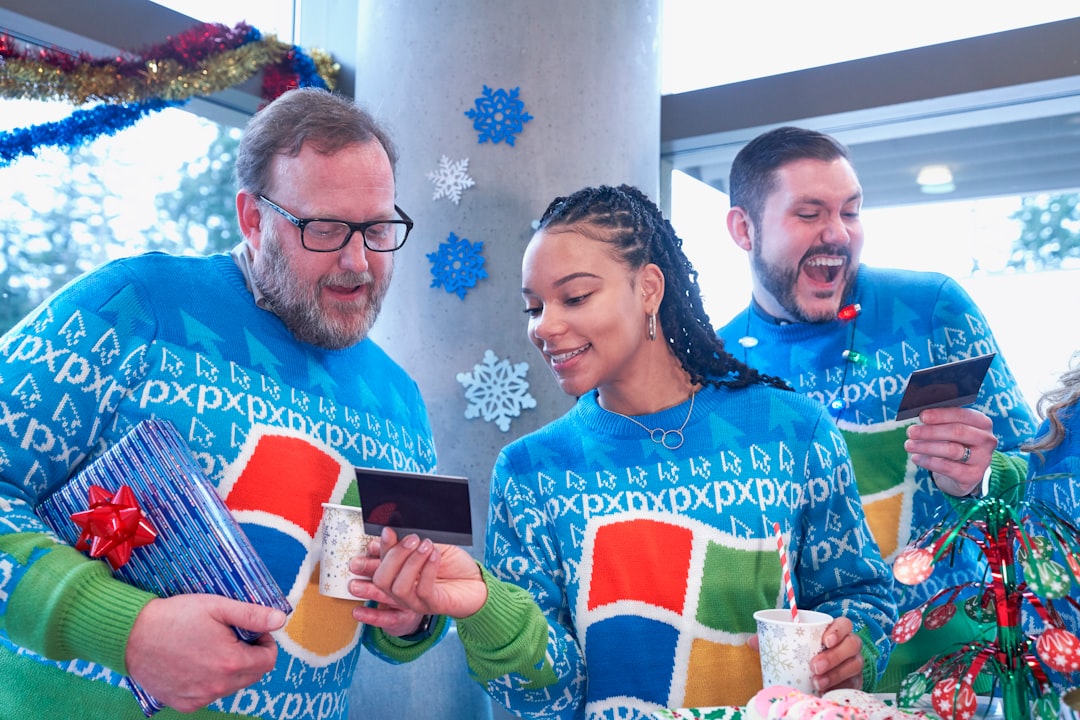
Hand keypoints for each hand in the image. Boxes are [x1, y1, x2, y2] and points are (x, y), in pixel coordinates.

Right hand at [126, 594, 284, 712]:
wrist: (131, 635)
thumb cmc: (175, 616)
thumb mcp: (218, 606)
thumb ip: (252, 615)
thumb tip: (281, 620)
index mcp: (231, 663)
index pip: (268, 661)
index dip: (265, 644)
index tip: (252, 632)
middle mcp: (217, 687)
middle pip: (252, 675)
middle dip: (251, 656)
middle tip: (233, 637)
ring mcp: (200, 698)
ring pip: (232, 686)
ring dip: (231, 669)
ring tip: (212, 647)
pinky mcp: (183, 704)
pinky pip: (209, 695)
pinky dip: (210, 681)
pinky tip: (197, 662)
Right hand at [349, 528, 486, 628]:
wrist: (477, 582)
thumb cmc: (455, 565)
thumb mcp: (434, 547)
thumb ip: (416, 541)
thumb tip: (398, 529)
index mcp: (399, 575)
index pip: (380, 564)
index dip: (382, 547)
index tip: (389, 530)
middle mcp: (402, 590)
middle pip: (382, 579)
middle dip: (394, 555)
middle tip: (412, 538)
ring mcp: (415, 601)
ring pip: (399, 587)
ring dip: (411, 562)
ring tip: (427, 545)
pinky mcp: (432, 605)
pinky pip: (423, 590)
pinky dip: (428, 569)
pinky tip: (435, 555)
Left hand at [746, 617, 861, 692]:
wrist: (814, 675)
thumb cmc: (803, 652)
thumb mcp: (790, 644)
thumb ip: (773, 639)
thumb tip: (751, 641)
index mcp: (835, 630)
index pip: (844, 624)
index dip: (838, 630)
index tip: (824, 640)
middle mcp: (849, 645)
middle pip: (851, 645)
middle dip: (834, 656)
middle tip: (814, 666)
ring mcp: (854, 663)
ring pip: (854, 666)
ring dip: (835, 675)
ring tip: (816, 682)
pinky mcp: (855, 682)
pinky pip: (853, 685)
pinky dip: (840, 688)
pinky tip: (826, 691)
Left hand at [903, 407, 996, 495]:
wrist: (963, 472)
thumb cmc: (954, 443)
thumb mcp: (952, 429)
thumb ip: (941, 420)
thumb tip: (920, 415)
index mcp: (983, 423)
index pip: (963, 415)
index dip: (941, 415)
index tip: (922, 416)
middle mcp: (987, 440)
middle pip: (957, 432)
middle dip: (931, 431)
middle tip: (911, 432)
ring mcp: (982, 459)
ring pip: (952, 450)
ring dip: (926, 446)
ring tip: (909, 445)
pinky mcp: (973, 476)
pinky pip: (947, 467)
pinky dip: (928, 462)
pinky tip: (916, 458)